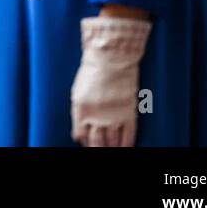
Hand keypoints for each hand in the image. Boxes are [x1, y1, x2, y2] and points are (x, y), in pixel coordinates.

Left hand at [70, 14, 151, 146]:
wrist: (111, 58)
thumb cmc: (92, 72)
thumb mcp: (77, 92)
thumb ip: (78, 113)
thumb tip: (79, 134)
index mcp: (81, 110)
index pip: (80, 135)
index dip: (84, 141)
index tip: (86, 142)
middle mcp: (96, 116)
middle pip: (97, 142)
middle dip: (97, 148)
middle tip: (99, 149)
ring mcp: (113, 116)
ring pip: (113, 142)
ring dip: (112, 148)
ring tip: (112, 149)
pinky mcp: (128, 113)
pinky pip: (128, 135)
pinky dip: (127, 144)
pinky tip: (126, 147)